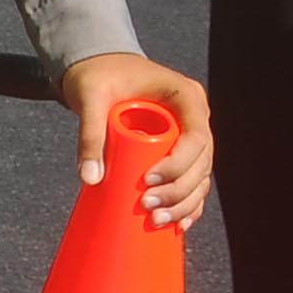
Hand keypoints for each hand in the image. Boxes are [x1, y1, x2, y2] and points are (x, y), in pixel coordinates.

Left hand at [63, 51, 212, 226]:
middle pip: (201, 163)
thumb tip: (90, 178)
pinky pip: (191, 181)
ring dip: (184, 203)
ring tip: (157, 220)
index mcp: (186, 97)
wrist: (97, 67)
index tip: (148, 181)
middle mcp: (195, 117)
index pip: (196, 137)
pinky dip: (187, 203)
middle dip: (179, 191)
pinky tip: (177, 225)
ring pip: (200, 177)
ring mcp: (190, 135)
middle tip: (147, 207)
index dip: (178, 165)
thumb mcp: (90, 98)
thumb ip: (90, 134)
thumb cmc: (97, 75)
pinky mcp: (177, 150)